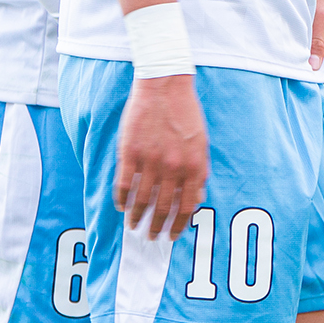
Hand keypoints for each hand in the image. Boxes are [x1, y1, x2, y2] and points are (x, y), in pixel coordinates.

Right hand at [114, 74, 207, 240]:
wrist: (164, 87)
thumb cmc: (185, 114)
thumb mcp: (202, 143)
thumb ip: (200, 171)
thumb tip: (198, 198)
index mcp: (194, 166)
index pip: (187, 207)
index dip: (178, 226)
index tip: (171, 236)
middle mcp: (173, 167)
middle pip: (163, 208)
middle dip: (156, 226)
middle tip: (150, 236)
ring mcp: (150, 160)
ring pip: (141, 200)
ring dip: (137, 217)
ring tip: (133, 226)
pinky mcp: (130, 152)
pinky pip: (123, 184)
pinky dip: (121, 200)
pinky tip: (121, 207)